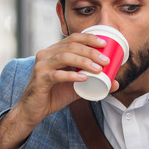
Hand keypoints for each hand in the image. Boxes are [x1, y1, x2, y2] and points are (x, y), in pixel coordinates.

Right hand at [0, 33, 118, 148]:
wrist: (33, 110)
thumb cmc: (53, 95)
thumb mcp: (76, 87)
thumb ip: (93, 82)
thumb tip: (116, 83)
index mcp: (54, 51)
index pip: (73, 38)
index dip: (89, 38)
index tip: (104, 44)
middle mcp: (46, 54)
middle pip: (71, 45)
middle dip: (91, 51)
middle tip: (106, 61)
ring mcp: (41, 66)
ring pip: (65, 57)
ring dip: (84, 62)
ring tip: (98, 69)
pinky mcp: (40, 79)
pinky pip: (57, 75)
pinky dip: (72, 75)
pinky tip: (83, 78)